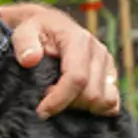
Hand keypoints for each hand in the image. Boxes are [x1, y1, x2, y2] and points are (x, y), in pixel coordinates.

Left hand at [0, 3, 121, 118]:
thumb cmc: (36, 31)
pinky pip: (113, 102)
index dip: (60, 99)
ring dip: (82, 108)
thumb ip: (24, 43)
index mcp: (79, 40)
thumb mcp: (24, 31)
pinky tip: (77, 104)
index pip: (77, 78)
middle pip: (91, 94)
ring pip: (104, 101)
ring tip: (62, 100)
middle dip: (68, 104)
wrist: (49, 26)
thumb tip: (30, 60)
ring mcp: (107, 63)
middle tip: (47, 100)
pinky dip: (96, 108)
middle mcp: (98, 51)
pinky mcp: (110, 74)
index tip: (42, 111)